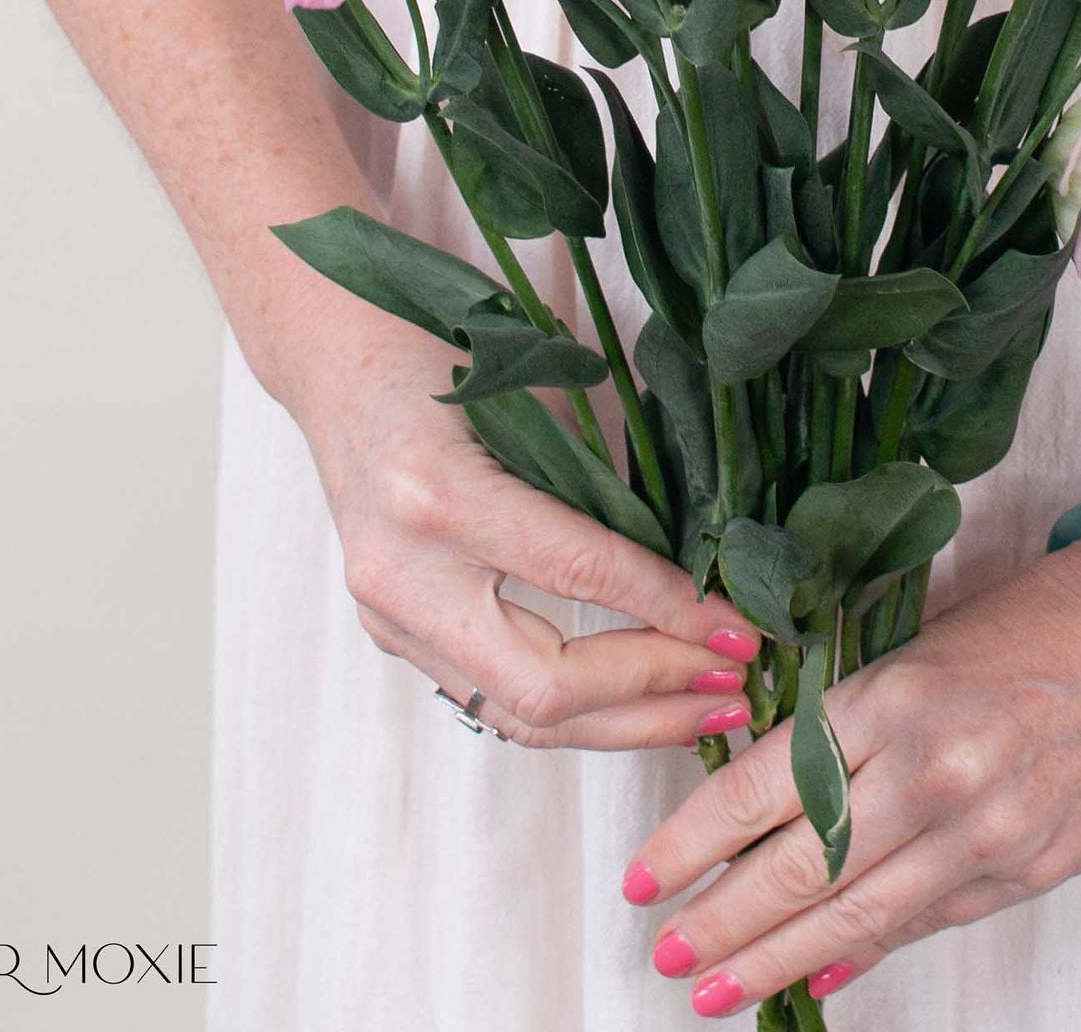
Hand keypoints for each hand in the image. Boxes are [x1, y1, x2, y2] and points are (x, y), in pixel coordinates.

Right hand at [288, 312, 761, 747]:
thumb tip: (706, 559)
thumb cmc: (448, 357)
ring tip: (708, 709)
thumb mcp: (536, 397)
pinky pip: (495, 700)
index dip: (667, 608)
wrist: (340, 368)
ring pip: (518, 718)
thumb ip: (605, 484)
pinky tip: (643, 703)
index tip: (740, 624)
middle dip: (653, 691)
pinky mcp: (396, 638)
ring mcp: (389, 618)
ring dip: (626, 722)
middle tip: (734, 676)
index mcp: (438, 496)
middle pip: (543, 684)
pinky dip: (578, 711)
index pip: (577, 572)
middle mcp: (404, 574)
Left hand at [620, 537, 1080, 1013]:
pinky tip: (820, 974)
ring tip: (717, 991)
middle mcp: (935, 770)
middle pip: (802, 867)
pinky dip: (869, 951)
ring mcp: (989, 830)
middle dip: (723, 922)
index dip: (695, 839)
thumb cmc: (1037, 619)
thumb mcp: (925, 650)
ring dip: (780, 959)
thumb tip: (774, 798)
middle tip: (666, 954)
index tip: (644, 878)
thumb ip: (855, 727)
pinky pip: (931, 920)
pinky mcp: (1035, 868)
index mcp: (894, 696)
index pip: (767, 786)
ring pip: (860, 914)